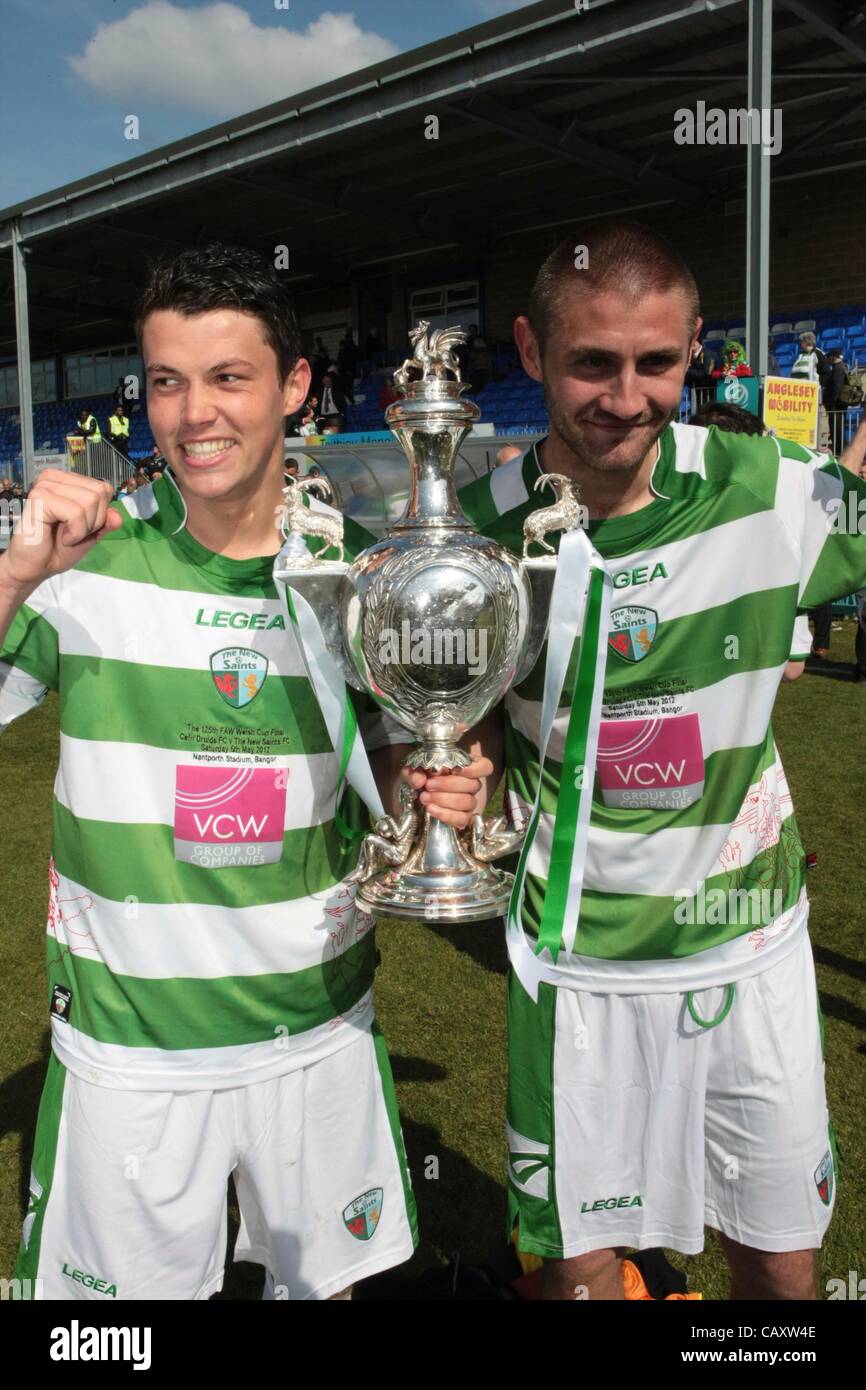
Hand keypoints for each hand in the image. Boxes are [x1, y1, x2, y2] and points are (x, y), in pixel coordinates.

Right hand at [0, 469, 122, 592]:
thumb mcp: (90, 534)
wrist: (36, 568)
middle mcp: (55, 478)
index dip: (101, 514)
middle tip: (73, 532)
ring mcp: (46, 486)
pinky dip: (75, 532)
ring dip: (83, 528)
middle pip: (99, 492)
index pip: (104, 488)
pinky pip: (76, 512)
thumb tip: (117, 515)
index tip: (81, 527)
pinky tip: (62, 537)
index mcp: (66, 482)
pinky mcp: (40, 497)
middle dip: (93, 521)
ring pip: (90, 501)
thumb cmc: (57, 549)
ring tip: (66, 535)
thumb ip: (105, 522)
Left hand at [401, 756, 493, 829]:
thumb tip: (419, 779)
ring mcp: (469, 803)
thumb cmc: (418, 778)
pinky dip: (447, 815)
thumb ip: (414, 771)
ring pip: (468, 802)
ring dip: (445, 800)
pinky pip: (463, 819)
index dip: (474, 769)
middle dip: (448, 785)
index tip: (454, 769)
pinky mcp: (462, 818)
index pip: (485, 767)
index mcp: (466, 767)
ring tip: (425, 797)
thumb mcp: (413, 770)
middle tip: (428, 785)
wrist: (412, 796)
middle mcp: (471, 785)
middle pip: (473, 785)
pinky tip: (432, 809)